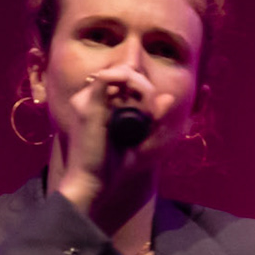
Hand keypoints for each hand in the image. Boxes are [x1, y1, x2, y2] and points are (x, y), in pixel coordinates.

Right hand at [55, 64, 180, 219]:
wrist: (92, 182)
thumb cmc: (111, 164)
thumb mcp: (140, 139)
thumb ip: (153, 119)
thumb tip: (168, 97)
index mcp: (99, 102)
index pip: (124, 78)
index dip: (142, 86)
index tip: (150, 110)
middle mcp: (90, 97)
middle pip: (124, 72)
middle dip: (145, 87)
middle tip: (150, 113)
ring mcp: (86, 99)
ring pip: (121, 73)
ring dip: (142, 87)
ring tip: (147, 113)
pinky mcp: (87, 106)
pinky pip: (105, 78)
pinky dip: (124, 80)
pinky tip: (135, 100)